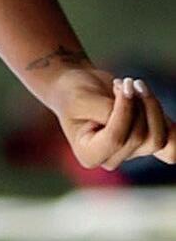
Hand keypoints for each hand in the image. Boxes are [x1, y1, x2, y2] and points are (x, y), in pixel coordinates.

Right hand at [49, 66, 175, 170]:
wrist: (78, 85)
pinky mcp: (145, 142)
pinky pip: (170, 146)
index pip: (116, 139)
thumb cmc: (73, 92)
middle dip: (138, 105)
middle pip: (140, 138)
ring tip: (137, 86)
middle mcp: (111, 158)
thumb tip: (136, 115)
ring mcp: (131, 153)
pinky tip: (152, 102)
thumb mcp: (81, 99)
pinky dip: (168, 125)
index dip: (124, 111)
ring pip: (158, 139)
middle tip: (126, 81)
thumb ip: (106, 111)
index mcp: (89, 154)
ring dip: (152, 107)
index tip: (123, 83)